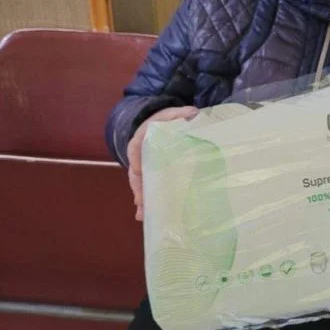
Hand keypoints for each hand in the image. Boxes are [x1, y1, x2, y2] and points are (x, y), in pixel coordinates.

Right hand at [126, 106, 197, 220]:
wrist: (155, 126)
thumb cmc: (162, 122)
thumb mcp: (169, 114)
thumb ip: (179, 113)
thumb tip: (194, 113)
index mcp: (140, 141)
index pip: (135, 151)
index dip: (137, 161)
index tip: (139, 171)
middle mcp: (138, 158)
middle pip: (136, 174)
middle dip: (138, 188)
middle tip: (141, 202)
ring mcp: (143, 169)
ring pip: (140, 186)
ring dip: (141, 200)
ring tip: (143, 215)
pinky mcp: (150, 177)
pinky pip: (147, 190)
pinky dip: (147, 203)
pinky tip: (147, 217)